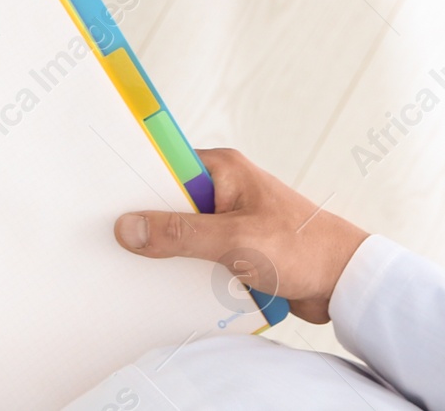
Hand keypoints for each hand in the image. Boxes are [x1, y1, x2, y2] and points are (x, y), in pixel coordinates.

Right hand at [115, 148, 368, 323]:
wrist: (348, 285)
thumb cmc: (301, 249)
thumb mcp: (233, 240)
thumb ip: (179, 235)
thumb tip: (127, 228)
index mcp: (221, 168)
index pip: (163, 164)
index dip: (132, 178)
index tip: (101, 194)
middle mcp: (222, 187)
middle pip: (167, 200)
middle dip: (147, 221)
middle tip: (113, 236)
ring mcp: (229, 218)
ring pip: (182, 231)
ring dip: (168, 249)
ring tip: (135, 263)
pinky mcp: (236, 246)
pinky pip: (198, 253)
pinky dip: (186, 267)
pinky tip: (167, 282)